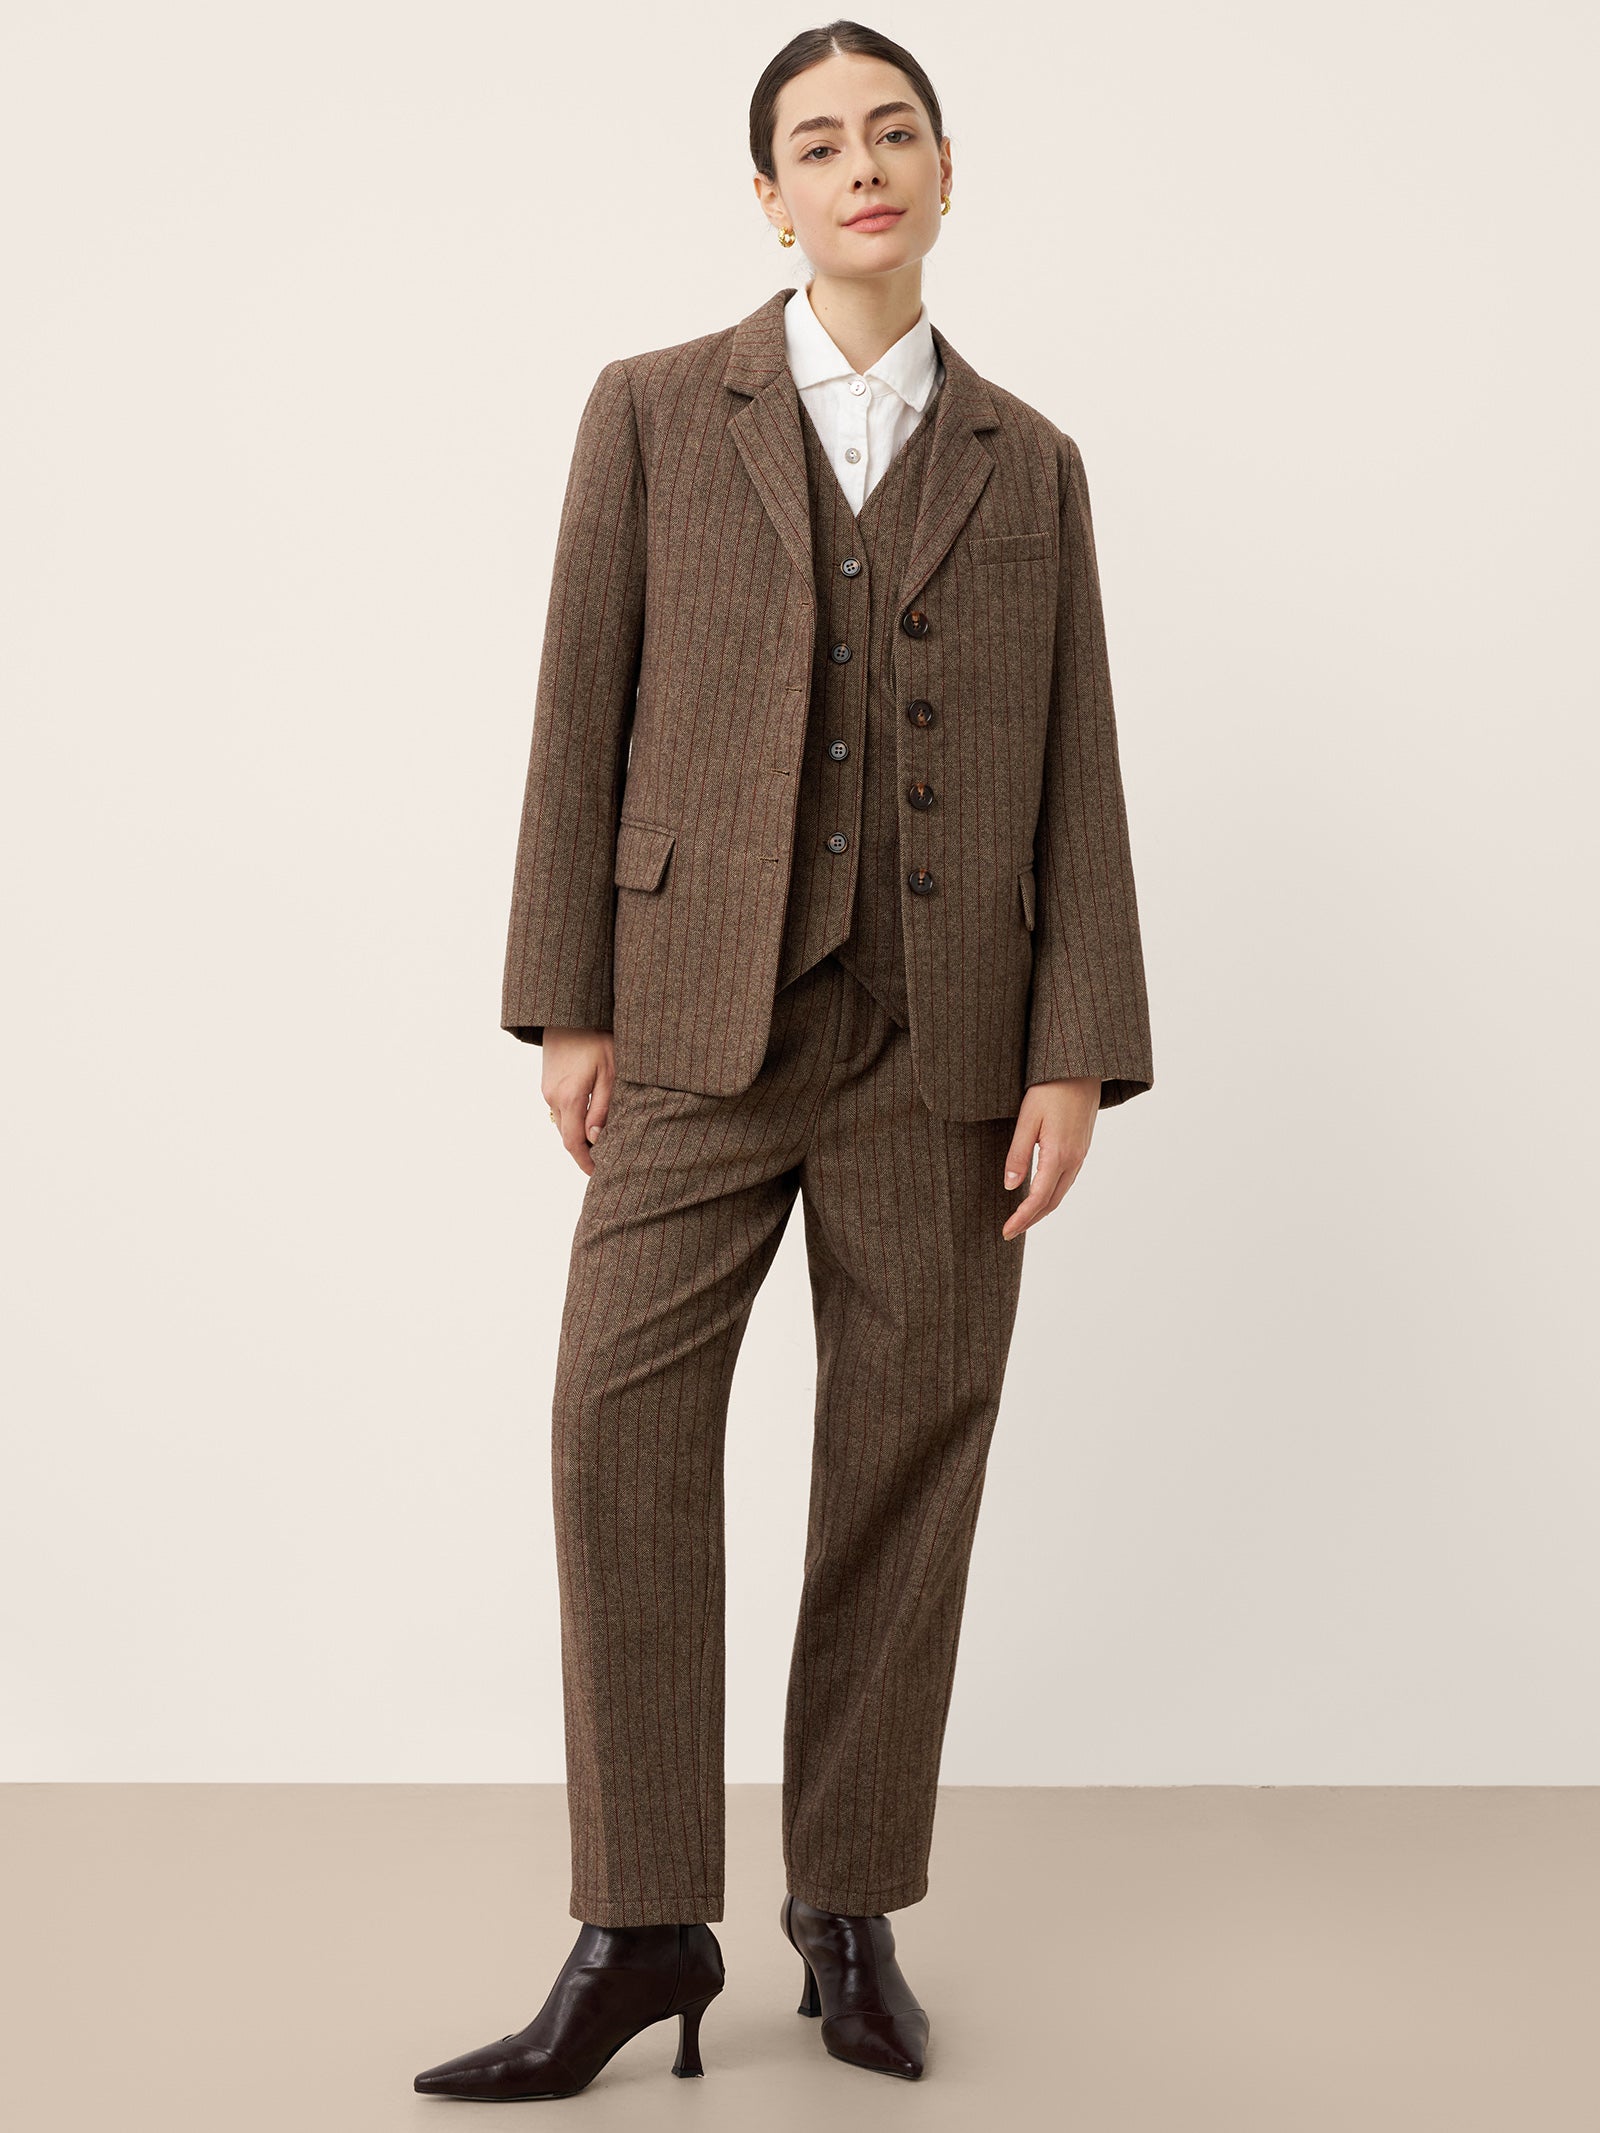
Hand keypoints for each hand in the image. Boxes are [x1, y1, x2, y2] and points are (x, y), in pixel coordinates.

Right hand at [542, 1028, 615, 1176]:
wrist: (568, 1013)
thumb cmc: (596, 1039)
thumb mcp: (610, 1073)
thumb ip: (603, 1108)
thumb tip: (595, 1140)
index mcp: (570, 1098)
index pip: (573, 1144)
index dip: (585, 1163)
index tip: (598, 1174)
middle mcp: (553, 1098)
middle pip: (566, 1137)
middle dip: (583, 1152)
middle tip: (604, 1162)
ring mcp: (547, 1090)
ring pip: (562, 1124)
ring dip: (577, 1136)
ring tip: (599, 1143)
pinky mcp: (546, 1082)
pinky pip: (559, 1110)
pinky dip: (572, 1121)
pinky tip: (588, 1119)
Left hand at [1001, 1077, 1099, 1239]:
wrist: (1081, 1069)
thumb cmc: (1050, 1088)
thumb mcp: (1027, 1120)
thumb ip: (1018, 1155)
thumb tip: (1010, 1187)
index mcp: (1059, 1155)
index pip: (1038, 1199)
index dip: (1021, 1218)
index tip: (1006, 1231)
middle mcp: (1074, 1159)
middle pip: (1052, 1202)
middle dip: (1031, 1220)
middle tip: (1010, 1230)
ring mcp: (1081, 1154)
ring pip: (1061, 1192)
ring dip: (1042, 1209)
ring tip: (1022, 1217)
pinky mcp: (1082, 1147)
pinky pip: (1067, 1180)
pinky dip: (1052, 1194)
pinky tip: (1040, 1193)